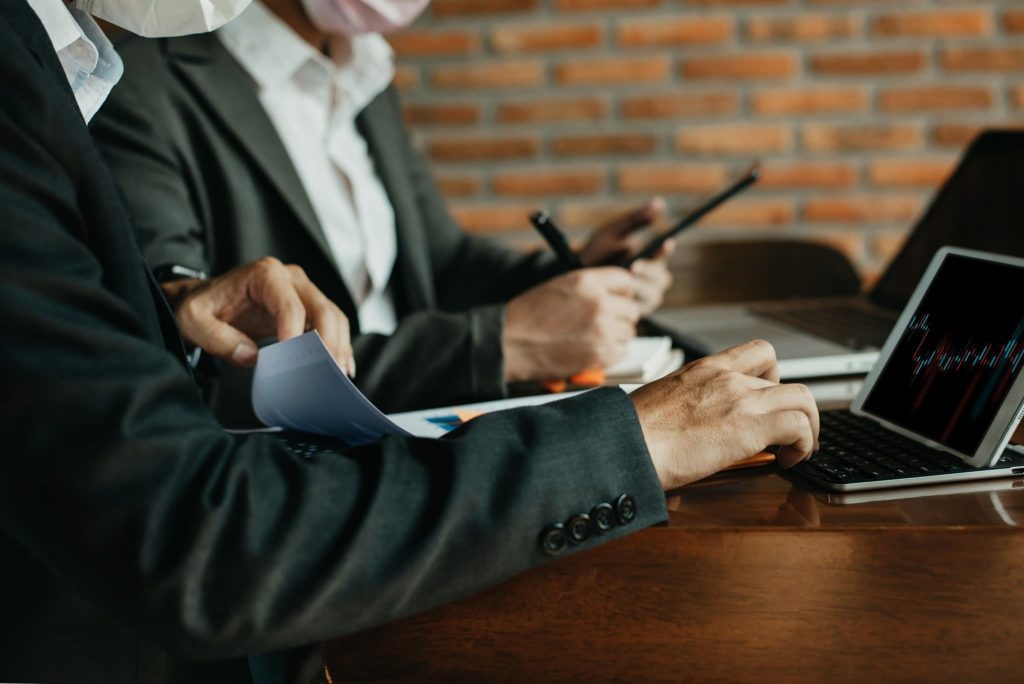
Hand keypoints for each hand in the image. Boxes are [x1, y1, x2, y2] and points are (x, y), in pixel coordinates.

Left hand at [162, 257, 354, 373]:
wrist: (205, 301)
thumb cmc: (202, 308)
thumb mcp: (194, 321)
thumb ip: (219, 339)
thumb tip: (251, 356)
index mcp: (264, 274)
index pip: (290, 305)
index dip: (294, 333)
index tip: (293, 358)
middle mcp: (289, 278)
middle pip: (322, 308)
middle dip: (329, 342)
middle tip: (330, 372)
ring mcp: (302, 291)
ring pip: (333, 316)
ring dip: (339, 345)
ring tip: (339, 374)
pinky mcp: (306, 307)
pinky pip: (331, 323)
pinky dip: (338, 344)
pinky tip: (341, 365)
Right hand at [503, 268, 639, 381]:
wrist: (510, 344)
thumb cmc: (528, 315)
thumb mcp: (560, 286)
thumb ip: (590, 286)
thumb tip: (615, 293)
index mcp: (587, 281)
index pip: (626, 281)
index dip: (622, 292)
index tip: (616, 300)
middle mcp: (599, 303)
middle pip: (631, 309)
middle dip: (619, 316)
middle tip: (602, 323)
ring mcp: (602, 330)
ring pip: (628, 332)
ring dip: (614, 336)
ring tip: (592, 337)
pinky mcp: (600, 354)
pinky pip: (621, 352)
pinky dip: (609, 353)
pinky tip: (591, 350)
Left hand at [577, 198, 673, 314]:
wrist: (575, 277)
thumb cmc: (595, 252)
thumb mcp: (612, 232)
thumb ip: (635, 220)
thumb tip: (660, 202)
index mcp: (649, 258)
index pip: (663, 254)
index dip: (663, 251)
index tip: (663, 243)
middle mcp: (651, 279)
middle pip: (662, 279)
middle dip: (649, 273)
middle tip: (633, 267)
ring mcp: (644, 297)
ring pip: (653, 295)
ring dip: (640, 288)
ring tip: (625, 281)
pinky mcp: (634, 312)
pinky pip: (640, 310)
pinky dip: (632, 303)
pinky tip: (620, 297)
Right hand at [630, 340, 818, 490]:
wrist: (625, 444)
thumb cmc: (631, 432)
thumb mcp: (660, 404)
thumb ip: (684, 406)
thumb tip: (688, 426)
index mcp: (704, 369)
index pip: (758, 353)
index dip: (774, 378)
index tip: (769, 401)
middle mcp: (727, 377)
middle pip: (787, 381)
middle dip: (793, 409)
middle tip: (785, 434)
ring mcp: (741, 398)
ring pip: (803, 399)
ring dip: (808, 427)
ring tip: (796, 449)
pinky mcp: (751, 426)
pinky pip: (799, 427)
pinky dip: (803, 445)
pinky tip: (788, 461)